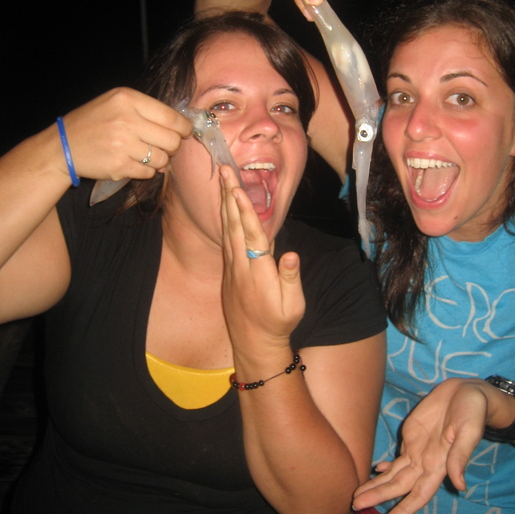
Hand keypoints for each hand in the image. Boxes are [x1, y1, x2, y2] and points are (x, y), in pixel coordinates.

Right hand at [60, 88, 191, 181]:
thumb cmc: (93, 122)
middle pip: (172, 140)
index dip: (184, 127)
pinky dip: (147, 171)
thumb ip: (146, 109)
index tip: (185, 131)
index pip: (171, 117)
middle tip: (165, 145)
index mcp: (127, 99)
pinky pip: (149, 173)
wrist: (63, 146)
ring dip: (160, 160)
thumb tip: (180, 126)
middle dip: (173, 145)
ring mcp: (123, 145)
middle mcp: (126, 121)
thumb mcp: (116, 102)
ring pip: (163, 159)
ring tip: (146, 154)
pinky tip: (135, 163)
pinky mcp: (119, 166)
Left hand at [219, 165, 304, 356]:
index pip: (251, 234)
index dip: (244, 210)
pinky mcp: (229, 270)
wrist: (254, 342)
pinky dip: (224, 220)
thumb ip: (291, 278)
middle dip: (228, 196)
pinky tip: (224, 208)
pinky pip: (225, 239)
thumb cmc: (278, 323)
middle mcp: (241, 265)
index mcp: (258, 271)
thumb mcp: (292, 305)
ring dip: (224, 204)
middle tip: (223, 170)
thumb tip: (292, 255)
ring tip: (221, 181)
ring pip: (226, 229)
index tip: (237, 188)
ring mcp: (232, 268)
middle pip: (233, 224)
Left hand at [352, 378, 489, 513]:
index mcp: (440, 465)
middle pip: (399, 486)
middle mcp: (426, 463)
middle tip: (355, 507)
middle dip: (378, 497)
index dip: (403, 510)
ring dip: (376, 485)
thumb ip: (461, 456)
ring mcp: (418, 450)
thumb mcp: (469, 430)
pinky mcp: (412, 436)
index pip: (418, 495)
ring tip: (357, 496)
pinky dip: (385, 467)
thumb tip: (460, 486)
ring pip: (393, 474)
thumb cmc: (472, 411)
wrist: (468, 392)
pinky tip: (374, 472)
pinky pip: (397, 458)